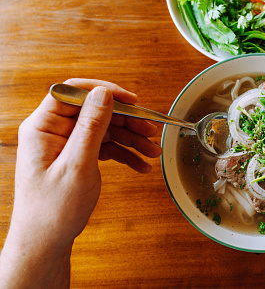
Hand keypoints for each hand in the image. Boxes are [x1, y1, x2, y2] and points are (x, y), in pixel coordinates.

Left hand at [0, 79, 161, 286]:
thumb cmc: (52, 210)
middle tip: (151, 130)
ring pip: (104, 129)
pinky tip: (141, 164)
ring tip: (152, 150)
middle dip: (126, 120)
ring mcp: (65, 144)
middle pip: (95, 111)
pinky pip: (105, 146)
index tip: (132, 100)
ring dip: (130, 138)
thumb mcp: (77, 165)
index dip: (104, 92)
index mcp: (43, 127)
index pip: (74, 93)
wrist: (45, 242)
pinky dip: (124, 154)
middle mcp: (54, 131)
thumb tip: (103, 94)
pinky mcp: (76, 156)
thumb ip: (91, 127)